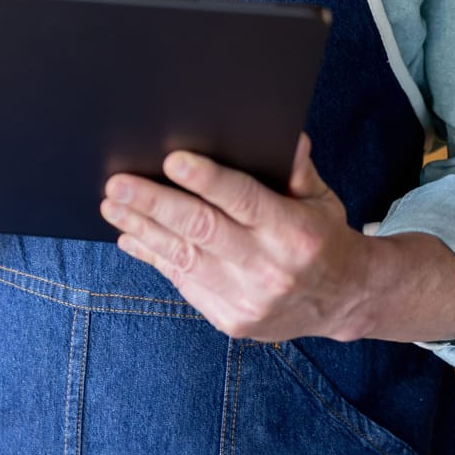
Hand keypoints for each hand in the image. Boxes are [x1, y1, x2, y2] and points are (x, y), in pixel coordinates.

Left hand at [101, 135, 378, 343]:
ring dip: (142, 230)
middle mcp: (270, 268)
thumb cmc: (321, 237)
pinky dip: (154, 257)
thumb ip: (297, 169)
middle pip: (202, 230)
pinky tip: (130, 237)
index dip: (207, 180)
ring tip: (112, 206)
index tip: (171, 160)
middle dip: (154, 204)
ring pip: (184, 258)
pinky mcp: (230, 319)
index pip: (244, 201)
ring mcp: (248, 299)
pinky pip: (183, 283)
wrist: (341, 302)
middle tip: (118, 183)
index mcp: (294, 232)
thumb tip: (282, 135)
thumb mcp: (321, 199)